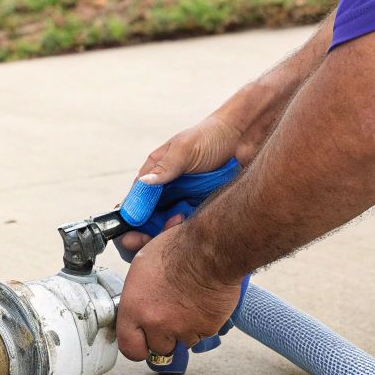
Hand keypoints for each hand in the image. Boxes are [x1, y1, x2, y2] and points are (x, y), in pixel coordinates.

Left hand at [114, 218, 241, 361]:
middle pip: (158, 347)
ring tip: (188, 306)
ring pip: (183, 342)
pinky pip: (202, 334)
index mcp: (135, 309)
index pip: (129, 346)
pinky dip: (203, 323)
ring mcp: (182, 329)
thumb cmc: (179, 250)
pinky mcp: (205, 329)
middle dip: (164, 336)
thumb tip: (128, 240)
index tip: (142, 341)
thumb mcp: (148, 252)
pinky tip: (203, 304)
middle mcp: (156, 323)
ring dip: (185, 330)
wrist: (210, 252)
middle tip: (169, 317)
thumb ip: (135, 255)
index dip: (137, 346)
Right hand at [119, 109, 262, 254]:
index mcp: (154, 173)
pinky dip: (185, 232)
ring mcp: (182, 200)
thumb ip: (165, 167)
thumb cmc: (211, 136)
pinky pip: (187, 226)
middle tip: (153, 237)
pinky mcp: (198, 209)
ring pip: (166, 226)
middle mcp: (165, 189)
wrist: (244, 139)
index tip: (133, 233)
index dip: (131, 220)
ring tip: (178, 223)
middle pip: (148, 219)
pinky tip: (190, 227)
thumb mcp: (185, 148)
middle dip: (146, 232)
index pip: (135, 200)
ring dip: (166, 232)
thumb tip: (144, 183)